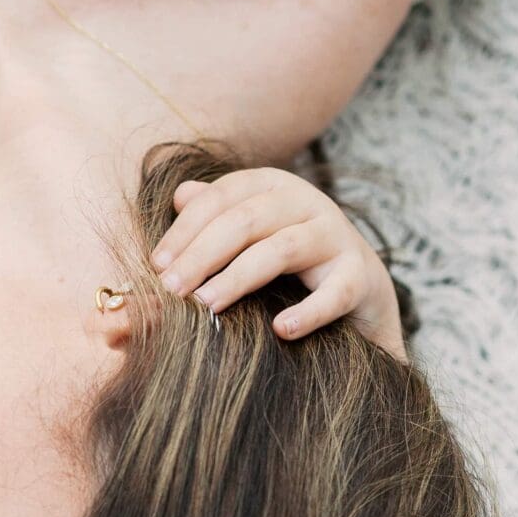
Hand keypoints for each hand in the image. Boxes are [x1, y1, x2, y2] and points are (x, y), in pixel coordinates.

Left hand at [149, 168, 407, 359]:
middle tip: (170, 290)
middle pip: (245, 221)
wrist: (360, 288)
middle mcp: (306, 202)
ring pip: (281, 249)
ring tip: (206, 306)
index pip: (221, 198)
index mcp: (272, 187)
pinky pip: (335, 292)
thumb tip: (178, 195)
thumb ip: (214, 216)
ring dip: (238, 278)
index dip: (185, 229)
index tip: (157, 265)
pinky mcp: (360, 275)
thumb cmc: (289, 262)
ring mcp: (336, 236)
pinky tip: (280, 329)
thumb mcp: (250, 234)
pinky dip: (308, 311)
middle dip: (201, 255)